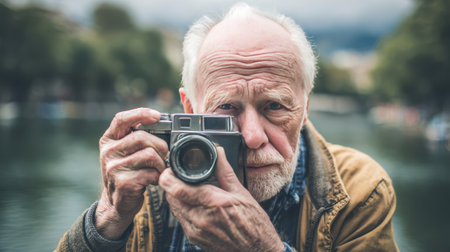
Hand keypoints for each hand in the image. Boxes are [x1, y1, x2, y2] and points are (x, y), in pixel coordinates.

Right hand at [95, 108, 168, 239]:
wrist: (116, 202)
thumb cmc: (127, 172)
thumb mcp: (125, 152)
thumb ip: (137, 137)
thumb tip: (163, 124)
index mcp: (109, 140)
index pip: (121, 119)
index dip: (140, 114)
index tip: (157, 116)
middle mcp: (108, 151)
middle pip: (142, 137)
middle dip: (160, 145)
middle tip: (163, 155)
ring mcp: (114, 167)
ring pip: (150, 154)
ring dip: (160, 163)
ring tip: (157, 169)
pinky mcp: (123, 182)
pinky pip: (151, 173)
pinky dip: (158, 176)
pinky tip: (153, 179)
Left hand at [159, 147, 283, 251]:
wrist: (257, 251)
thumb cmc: (255, 226)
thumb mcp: (242, 194)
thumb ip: (225, 172)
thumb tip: (218, 153)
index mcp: (214, 204)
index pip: (179, 190)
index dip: (168, 178)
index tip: (169, 169)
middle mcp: (202, 219)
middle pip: (172, 198)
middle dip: (171, 185)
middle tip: (178, 175)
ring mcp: (197, 231)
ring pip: (174, 208)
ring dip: (176, 196)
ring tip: (187, 187)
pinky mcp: (195, 238)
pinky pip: (180, 219)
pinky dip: (183, 208)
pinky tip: (194, 203)